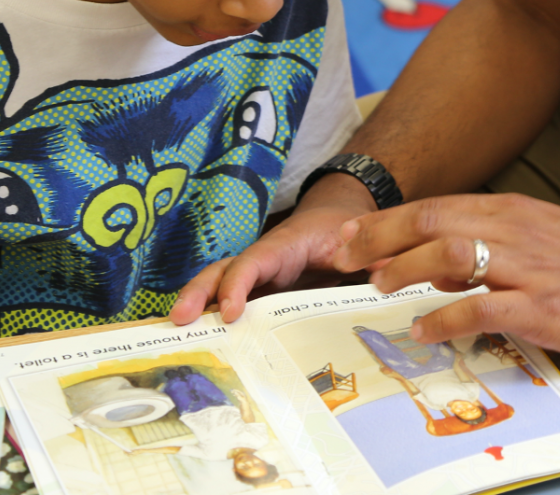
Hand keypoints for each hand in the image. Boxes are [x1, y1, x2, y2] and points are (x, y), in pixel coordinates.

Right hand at [170, 175, 375, 324]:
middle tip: (179, 320)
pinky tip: (200, 343)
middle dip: (199, 292)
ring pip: (219, 285)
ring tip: (175, 332)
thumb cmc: (343, 227)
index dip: (238, 284)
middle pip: (223, 271)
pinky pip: (231, 301)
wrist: (337, 215)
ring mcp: (257, 276)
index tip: (231, 311)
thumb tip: (384, 272)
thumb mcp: (359, 237)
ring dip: (197, 304)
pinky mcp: (259, 292)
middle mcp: (263, 260)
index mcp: (284, 245)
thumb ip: (369, 254)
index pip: (253, 262)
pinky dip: (212, 317)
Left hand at [332, 193, 559, 357]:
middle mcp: (511, 230)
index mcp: (508, 210)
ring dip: (406, 269)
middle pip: (432, 222)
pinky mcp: (541, 306)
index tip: (350, 234)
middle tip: (343, 255)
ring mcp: (526, 267)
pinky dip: (446, 317)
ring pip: (451, 256)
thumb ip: (485, 239)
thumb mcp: (535, 232)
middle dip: (380, 237)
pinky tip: (425, 328)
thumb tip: (433, 258)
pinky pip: (482, 307)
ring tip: (378, 286)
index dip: (387, 220)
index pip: (434, 207)